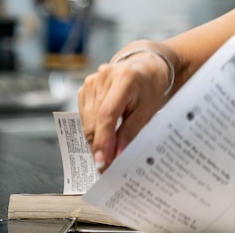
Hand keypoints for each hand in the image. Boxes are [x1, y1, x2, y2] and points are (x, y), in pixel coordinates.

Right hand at [77, 42, 173, 170]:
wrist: (145, 68)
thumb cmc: (150, 88)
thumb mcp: (148, 110)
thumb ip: (131, 132)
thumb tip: (116, 156)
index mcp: (125, 78)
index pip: (107, 115)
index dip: (104, 140)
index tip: (103, 161)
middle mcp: (104, 76)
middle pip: (94, 120)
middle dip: (99, 145)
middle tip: (106, 165)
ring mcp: (92, 80)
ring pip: (86, 120)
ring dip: (95, 138)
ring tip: (107, 152)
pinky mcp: (85, 86)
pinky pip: (84, 114)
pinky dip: (92, 127)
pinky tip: (104, 133)